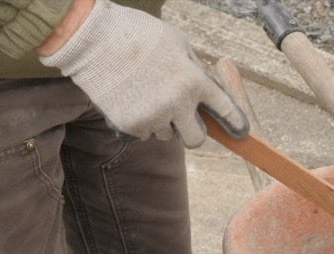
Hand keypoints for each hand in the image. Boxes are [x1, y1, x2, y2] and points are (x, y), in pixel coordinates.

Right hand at [39, 0, 247, 146]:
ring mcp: (154, 117)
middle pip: (196, 139)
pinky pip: (141, 134)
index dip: (235, 123)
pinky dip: (137, 122)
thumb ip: (193, 68)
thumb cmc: (137, 33)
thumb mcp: (176, 42)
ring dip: (161, 122)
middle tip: (183, 120)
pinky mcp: (130, 125)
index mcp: (194, 81)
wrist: (92, 38)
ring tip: (144, 94)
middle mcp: (178, 104)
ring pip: (166, 135)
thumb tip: (203, 89)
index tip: (240, 132)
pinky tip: (128, 99)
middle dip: (192, 132)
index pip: (225, 110)